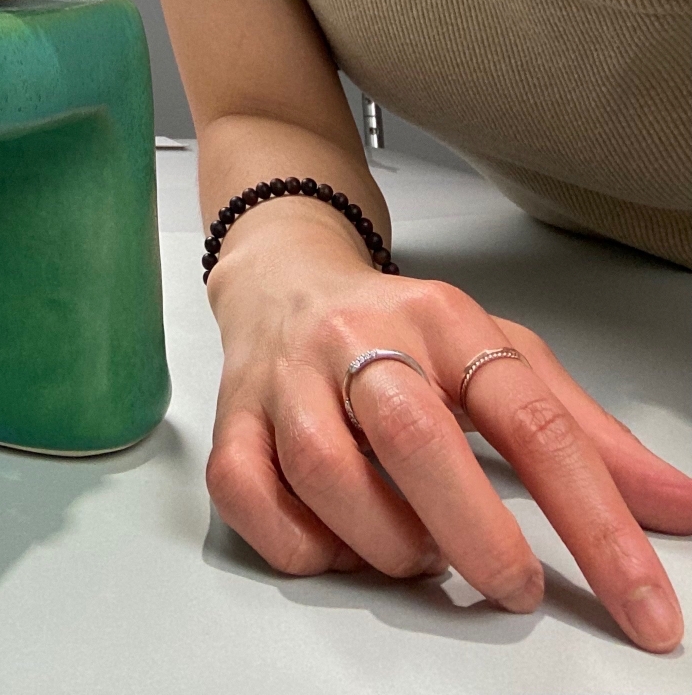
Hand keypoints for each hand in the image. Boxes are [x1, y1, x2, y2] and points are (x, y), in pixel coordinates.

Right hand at [205, 212, 691, 650]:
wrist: (281, 274)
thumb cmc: (399, 328)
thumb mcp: (500, 354)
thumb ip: (587, 432)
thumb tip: (678, 506)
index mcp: (442, 320)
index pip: (533, 420)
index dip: (598, 523)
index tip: (644, 607)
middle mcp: (360, 340)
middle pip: (416, 436)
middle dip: (476, 532)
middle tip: (512, 583)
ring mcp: (289, 378)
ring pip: (327, 474)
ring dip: (385, 543)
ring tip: (419, 552)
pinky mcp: (235, 415)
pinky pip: (250, 494)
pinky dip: (299, 543)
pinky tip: (338, 543)